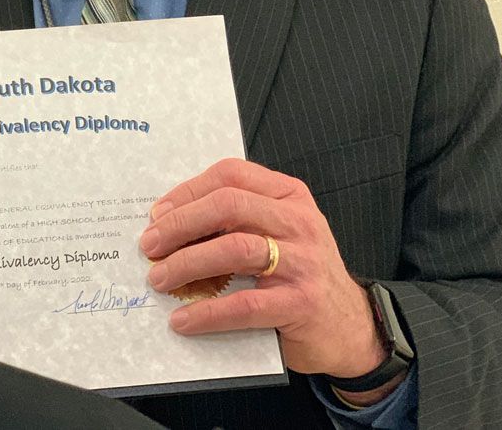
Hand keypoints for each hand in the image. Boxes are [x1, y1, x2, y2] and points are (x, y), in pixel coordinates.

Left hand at [139, 158, 388, 380]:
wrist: (351, 326)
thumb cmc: (300, 274)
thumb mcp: (278, 232)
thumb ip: (237, 219)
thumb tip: (168, 222)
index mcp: (289, 195)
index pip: (230, 176)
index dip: (187, 192)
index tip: (156, 214)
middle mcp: (299, 222)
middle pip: (228, 206)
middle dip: (180, 224)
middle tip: (149, 245)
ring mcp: (303, 262)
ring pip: (234, 249)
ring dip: (187, 263)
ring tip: (158, 278)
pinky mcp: (301, 304)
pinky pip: (245, 304)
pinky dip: (207, 312)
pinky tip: (183, 319)